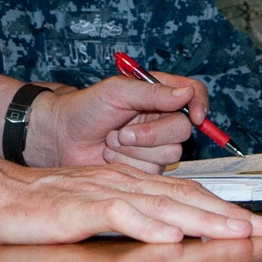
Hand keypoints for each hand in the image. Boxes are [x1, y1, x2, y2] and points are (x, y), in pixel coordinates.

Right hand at [0, 161, 261, 244]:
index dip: (216, 208)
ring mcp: (93, 194)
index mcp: (117, 183)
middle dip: (223, 214)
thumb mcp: (83, 210)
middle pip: (177, 196)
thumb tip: (165, 231)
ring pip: (156, 202)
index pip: (176, 194)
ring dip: (199, 217)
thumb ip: (120, 216)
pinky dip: (145, 223)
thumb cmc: (28, 207)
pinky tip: (169, 233)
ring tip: (233, 231)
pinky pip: (114, 214)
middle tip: (261, 229)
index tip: (251, 226)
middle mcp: (113, 183)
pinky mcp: (71, 210)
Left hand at [27, 75, 209, 171]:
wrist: (62, 138)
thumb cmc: (85, 108)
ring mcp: (154, 145)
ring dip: (135, 149)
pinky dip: (129, 163)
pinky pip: (153, 170)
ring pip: (169, 154)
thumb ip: (152, 91)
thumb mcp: (116, 91)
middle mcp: (159, 119)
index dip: (199, 104)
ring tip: (112, 140)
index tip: (195, 115)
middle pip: (183, 130)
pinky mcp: (146, 168)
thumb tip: (186, 92)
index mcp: (156, 93)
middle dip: (150, 134)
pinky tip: (112, 155)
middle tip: (122, 131)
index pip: (193, 93)